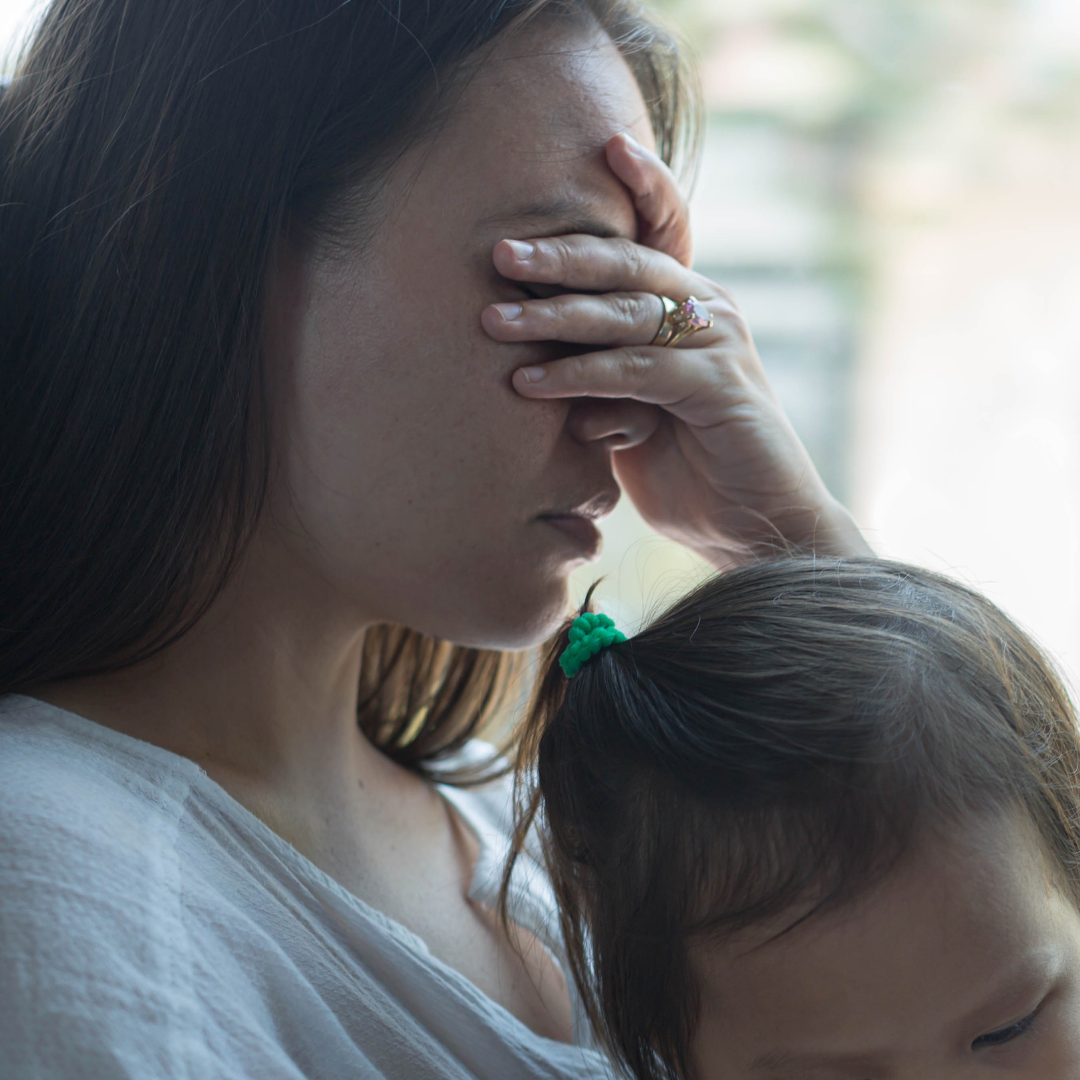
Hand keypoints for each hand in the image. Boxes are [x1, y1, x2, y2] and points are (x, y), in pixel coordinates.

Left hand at [481, 133, 869, 564]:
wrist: (753, 524)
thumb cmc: (687, 468)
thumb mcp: (632, 412)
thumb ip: (596, 378)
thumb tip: (534, 371)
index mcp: (690, 304)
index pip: (660, 233)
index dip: (643, 185)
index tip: (606, 145)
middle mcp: (708, 311)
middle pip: (627, 265)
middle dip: (561, 255)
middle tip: (500, 252)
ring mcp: (718, 346)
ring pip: (626, 313)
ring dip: (556, 316)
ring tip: (494, 318)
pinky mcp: (717, 388)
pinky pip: (636, 371)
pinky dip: (582, 376)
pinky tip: (532, 384)